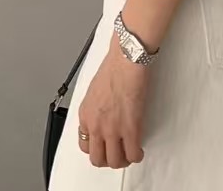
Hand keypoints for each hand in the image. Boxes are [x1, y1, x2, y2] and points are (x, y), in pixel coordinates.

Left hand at [77, 36, 147, 168]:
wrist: (126, 60)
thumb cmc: (113, 67)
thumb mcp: (93, 91)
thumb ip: (95, 109)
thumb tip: (102, 117)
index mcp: (85, 115)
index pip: (84, 145)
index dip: (96, 149)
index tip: (104, 147)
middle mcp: (96, 125)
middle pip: (98, 158)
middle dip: (108, 159)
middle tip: (117, 154)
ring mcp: (113, 129)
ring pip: (115, 161)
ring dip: (123, 159)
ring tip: (128, 152)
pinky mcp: (130, 128)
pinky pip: (133, 154)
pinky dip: (136, 155)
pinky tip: (138, 149)